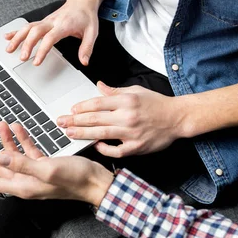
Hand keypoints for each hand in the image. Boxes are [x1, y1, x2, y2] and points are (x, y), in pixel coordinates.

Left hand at [0, 121, 113, 206]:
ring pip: (15, 157)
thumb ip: (22, 164)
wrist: (96, 182)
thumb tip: (0, 158)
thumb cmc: (75, 180)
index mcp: (24, 186)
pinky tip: (19, 129)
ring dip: (7, 141)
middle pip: (2, 166)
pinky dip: (23, 140)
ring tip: (1, 125)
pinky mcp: (46, 166)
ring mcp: (37, 173)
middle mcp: (28, 181)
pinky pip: (29, 152)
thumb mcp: (45, 170)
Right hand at [3, 0, 99, 65]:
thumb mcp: (92, 32)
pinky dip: (17, 31)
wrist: (82, 1)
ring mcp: (46, 21)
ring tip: (9, 49)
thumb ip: (87, 48)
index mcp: (64, 25)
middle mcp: (52, 22)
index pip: (49, 38)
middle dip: (26, 44)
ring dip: (17, 38)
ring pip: (28, 27)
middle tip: (22, 57)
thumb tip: (84, 61)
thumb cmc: (86, 16)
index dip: (42, 50)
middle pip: (35, 31)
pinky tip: (8, 37)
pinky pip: (27, 25)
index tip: (36, 61)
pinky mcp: (42, 21)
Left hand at [57, 82, 189, 157]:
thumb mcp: (136, 91)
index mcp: (126, 100)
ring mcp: (131, 133)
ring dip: (82, 134)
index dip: (81, 107)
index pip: (97, 103)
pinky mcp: (136, 148)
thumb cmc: (157, 104)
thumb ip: (115, 91)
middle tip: (60, 122)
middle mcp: (127, 116)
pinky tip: (95, 145)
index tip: (71, 110)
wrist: (178, 118)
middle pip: (95, 119)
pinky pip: (115, 151)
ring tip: (69, 133)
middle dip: (74, 121)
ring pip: (101, 134)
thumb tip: (98, 86)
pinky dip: (104, 149)